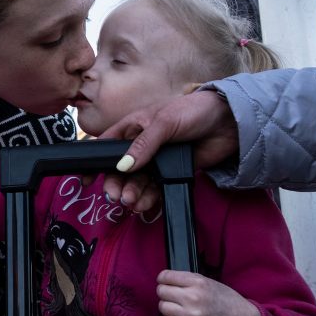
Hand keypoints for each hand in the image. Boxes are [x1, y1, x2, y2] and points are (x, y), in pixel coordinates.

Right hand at [99, 90, 238, 211]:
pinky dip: (149, 198)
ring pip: (137, 182)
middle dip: (116, 184)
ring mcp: (156, 160)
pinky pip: (155, 189)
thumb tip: (123, 166)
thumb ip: (143, 145)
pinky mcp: (171, 171)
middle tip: (117, 197)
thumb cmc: (194, 112)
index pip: (107, 146)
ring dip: (132, 193)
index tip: (87, 179)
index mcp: (133, 126)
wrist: (228, 123)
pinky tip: (146, 204)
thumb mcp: (164, 123)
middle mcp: (141, 144)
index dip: (95, 162)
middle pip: (120, 169)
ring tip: (133, 202)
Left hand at [156, 271, 261, 315]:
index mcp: (199, 282)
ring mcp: (194, 315)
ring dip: (166, 308)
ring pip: (163, 307)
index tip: (164, 282)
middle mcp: (195, 297)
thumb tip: (167, 280)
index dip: (162, 279)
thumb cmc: (226, 300)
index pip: (166, 276)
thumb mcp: (210, 282)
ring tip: (174, 308)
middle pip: (162, 291)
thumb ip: (189, 280)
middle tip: (170, 296)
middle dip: (164, 293)